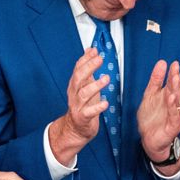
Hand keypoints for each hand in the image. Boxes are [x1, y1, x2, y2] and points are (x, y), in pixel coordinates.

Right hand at [49, 48, 108, 164]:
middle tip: (99, 59)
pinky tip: (105, 103)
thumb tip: (90, 49)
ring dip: (95, 85)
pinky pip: (89, 112)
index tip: (94, 51)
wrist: (75, 129)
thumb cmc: (83, 105)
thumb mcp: (85, 85)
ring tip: (106, 79)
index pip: (78, 69)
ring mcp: (77, 106)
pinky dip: (97, 107)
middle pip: (78, 78)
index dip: (85, 59)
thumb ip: (87, 68)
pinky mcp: (82, 118)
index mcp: (75, 85)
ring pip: (83, 94)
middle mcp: (74, 94)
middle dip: (88, 67)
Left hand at [137, 60, 179, 162]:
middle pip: (177, 90)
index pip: (173, 83)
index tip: (174, 63)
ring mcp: (176, 115)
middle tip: (175, 69)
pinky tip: (171, 98)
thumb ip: (155, 80)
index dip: (174, 73)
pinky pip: (174, 114)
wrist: (149, 140)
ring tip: (175, 79)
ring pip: (178, 101)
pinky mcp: (174, 125)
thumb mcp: (149, 96)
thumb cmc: (151, 118)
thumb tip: (162, 62)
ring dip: (177, 90)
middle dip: (176, 79)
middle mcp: (176, 105)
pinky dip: (173, 106)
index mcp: (170, 96)